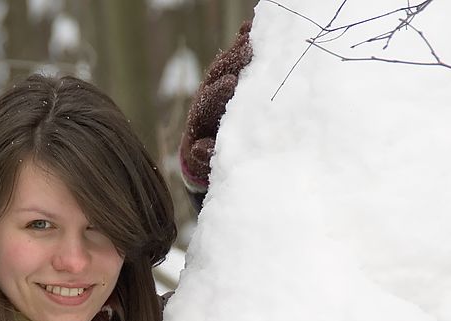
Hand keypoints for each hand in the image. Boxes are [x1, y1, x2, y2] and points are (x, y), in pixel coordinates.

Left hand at [180, 20, 252, 195]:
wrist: (207, 153)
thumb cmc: (213, 160)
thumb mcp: (210, 162)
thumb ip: (207, 155)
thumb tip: (200, 148)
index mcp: (200, 120)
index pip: (207, 104)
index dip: (216, 93)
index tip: (229, 83)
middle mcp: (206, 100)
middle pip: (214, 79)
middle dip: (228, 65)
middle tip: (244, 51)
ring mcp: (217, 88)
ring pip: (224, 66)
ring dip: (236, 51)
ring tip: (250, 35)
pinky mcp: (229, 81)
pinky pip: (234, 61)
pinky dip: (241, 44)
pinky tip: (250, 27)